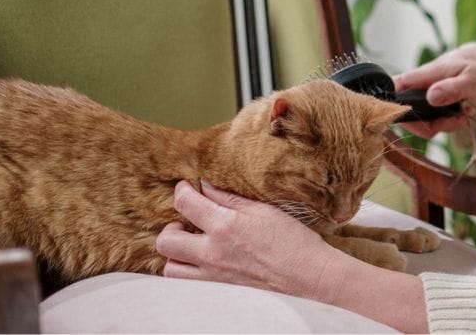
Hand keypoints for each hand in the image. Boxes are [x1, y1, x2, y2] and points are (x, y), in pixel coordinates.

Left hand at [157, 180, 430, 332]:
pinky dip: (187, 271)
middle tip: (187, 221)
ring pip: (170, 268)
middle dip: (171, 226)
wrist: (309, 275)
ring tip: (192, 244)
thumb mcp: (264, 210)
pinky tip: (203, 260)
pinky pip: (187, 282)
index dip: (182, 191)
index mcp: (224, 227)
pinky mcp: (220, 289)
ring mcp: (213, 275)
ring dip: (175, 253)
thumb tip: (206, 186)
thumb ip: (230, 199)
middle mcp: (212, 253)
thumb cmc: (293, 241)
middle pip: (166, 240)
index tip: (188, 188)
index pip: (184, 203)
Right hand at [393, 43, 475, 138]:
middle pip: (405, 118)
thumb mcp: (471, 77)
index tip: (417, 118)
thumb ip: (452, 87)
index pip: (393, 91)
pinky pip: (434, 125)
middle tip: (455, 119)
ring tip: (463, 114)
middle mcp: (416, 90)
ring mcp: (423, 101)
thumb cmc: (475, 66)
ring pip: (421, 125)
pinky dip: (450, 124)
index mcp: (419, 77)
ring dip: (444, 126)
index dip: (392, 108)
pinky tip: (463, 113)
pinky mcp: (432, 108)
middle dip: (430, 127)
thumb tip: (432, 97)